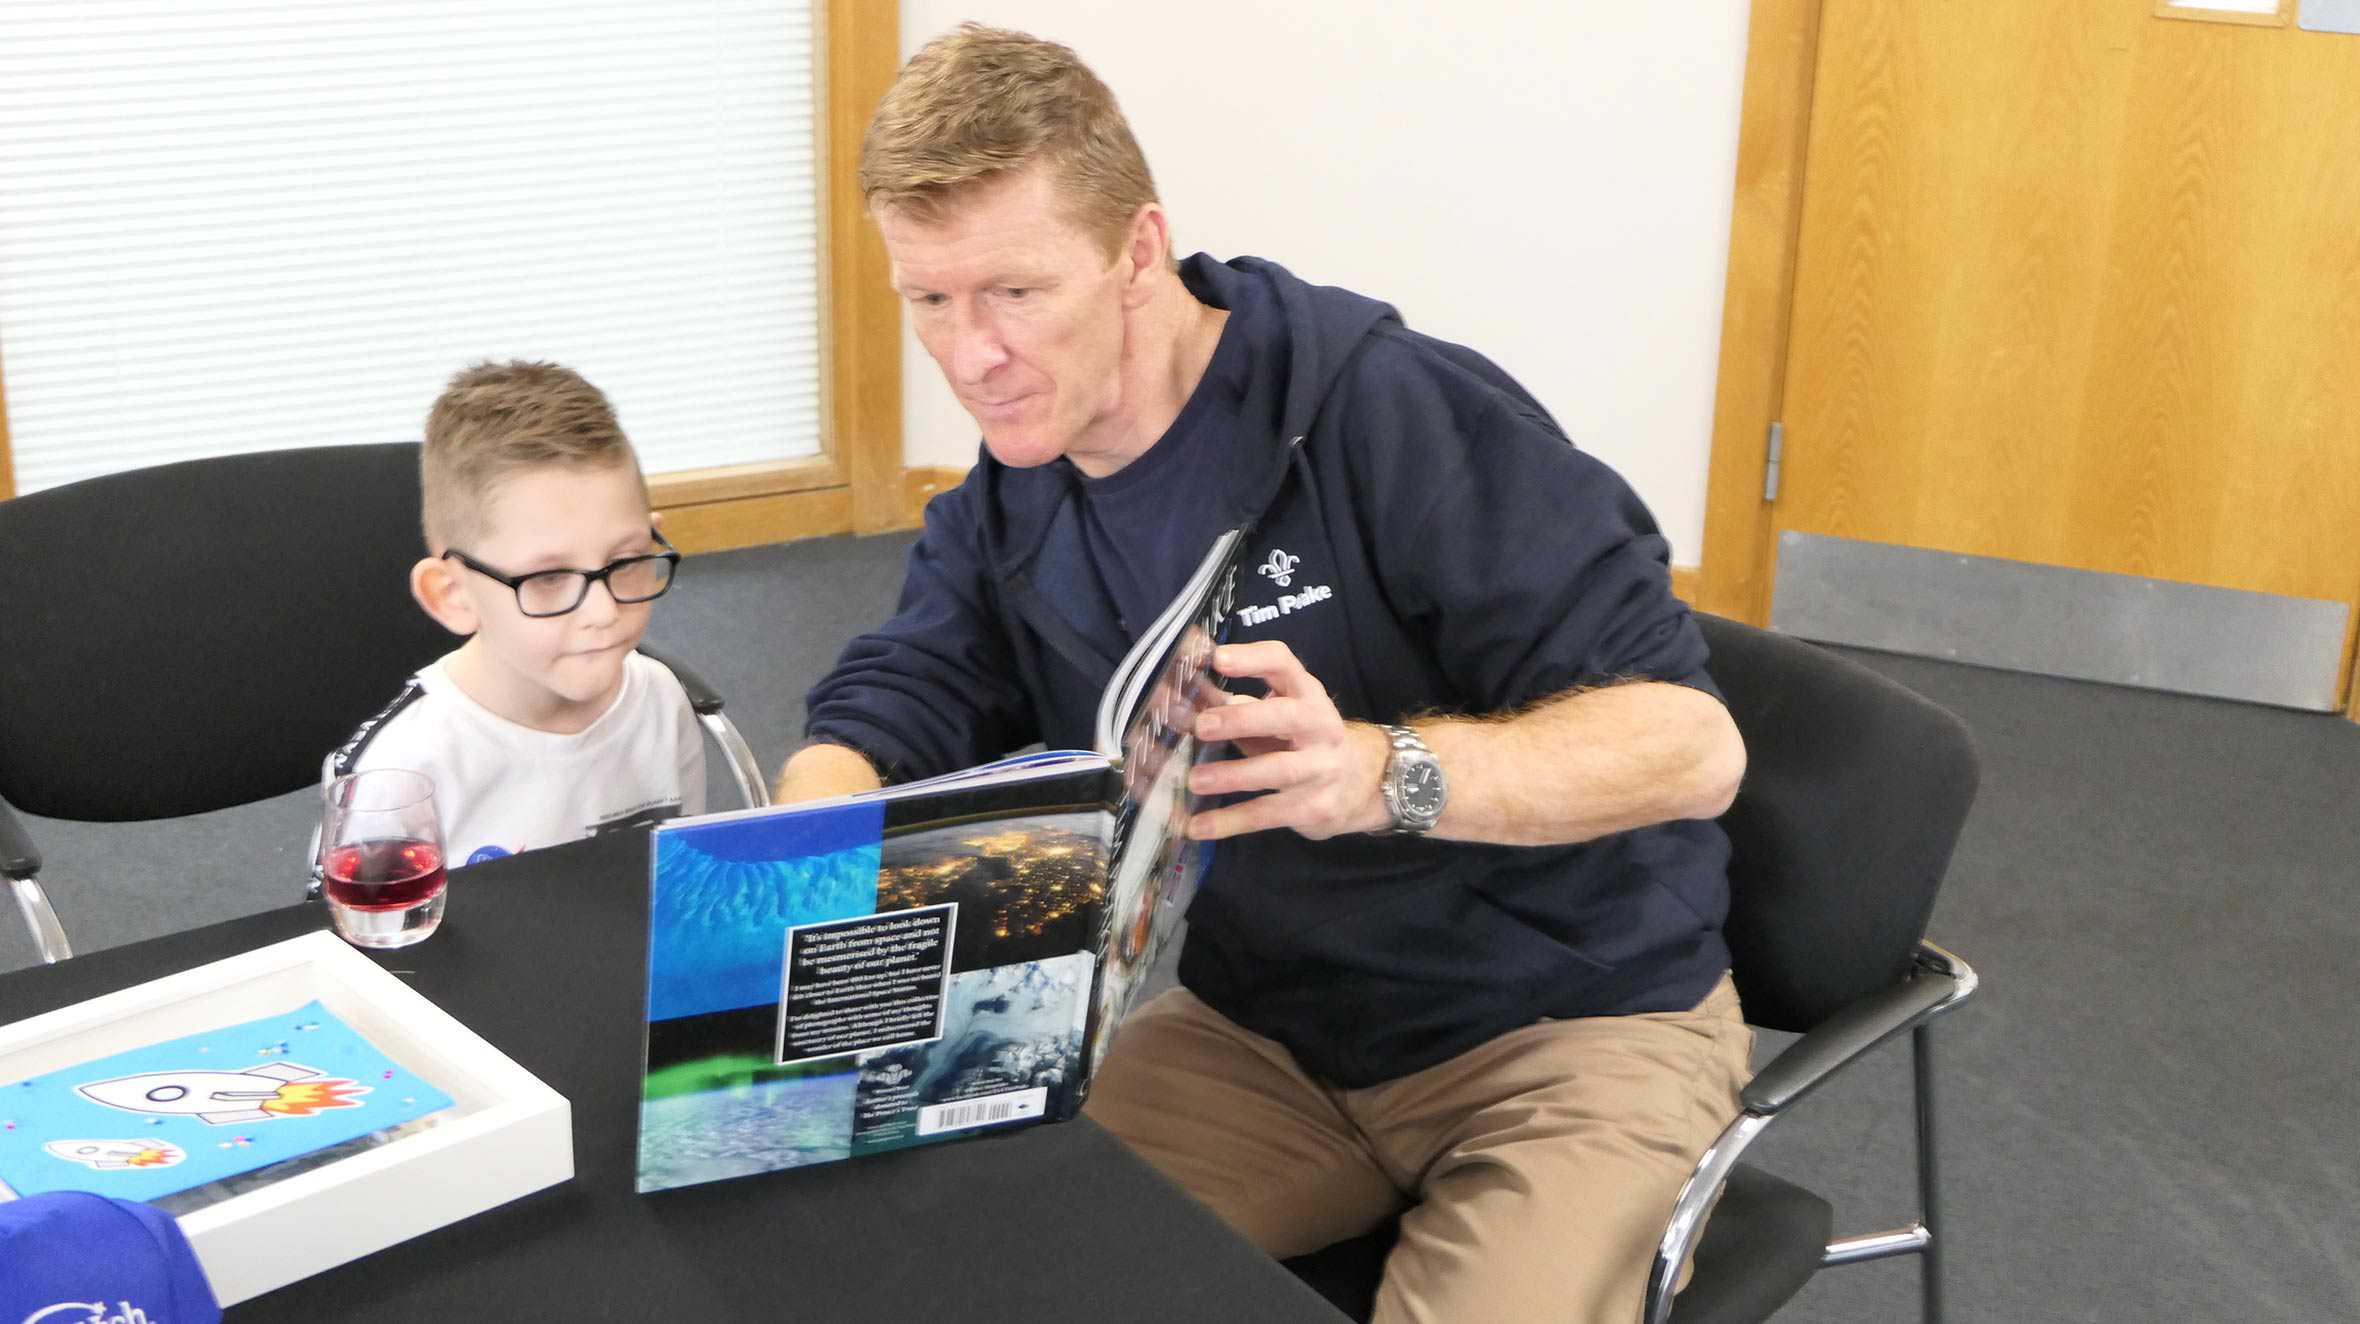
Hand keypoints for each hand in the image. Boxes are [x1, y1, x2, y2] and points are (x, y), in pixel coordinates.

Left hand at [1184, 641, 1392, 840]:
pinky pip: (1268, 814)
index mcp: (1306, 693)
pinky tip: (1197, 826)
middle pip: (1286, 717)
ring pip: (1278, 771)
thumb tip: (1181, 698)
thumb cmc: (1303, 740)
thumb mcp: (1277, 715)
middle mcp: (1319, 726)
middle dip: (1243, 720)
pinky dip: (1230, 822)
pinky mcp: (1313, 807)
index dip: (1252, 659)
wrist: (1361, 783)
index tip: (1218, 658)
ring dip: (1233, 775)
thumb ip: (1232, 706)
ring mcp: (1320, 769)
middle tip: (1202, 725)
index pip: (1283, 664)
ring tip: (1195, 780)